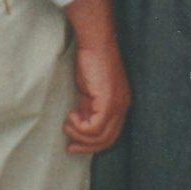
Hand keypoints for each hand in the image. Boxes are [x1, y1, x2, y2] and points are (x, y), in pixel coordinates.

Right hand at [63, 37, 129, 155]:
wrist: (95, 43)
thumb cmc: (91, 61)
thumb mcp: (89, 91)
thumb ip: (88, 108)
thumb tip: (80, 124)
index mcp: (120, 105)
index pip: (111, 135)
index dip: (92, 144)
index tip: (74, 145)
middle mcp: (123, 107)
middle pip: (107, 140)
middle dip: (86, 146)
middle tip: (69, 146)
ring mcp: (117, 105)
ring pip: (100, 136)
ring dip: (79, 136)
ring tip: (67, 125)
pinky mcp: (108, 102)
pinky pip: (94, 127)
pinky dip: (80, 127)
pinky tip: (71, 116)